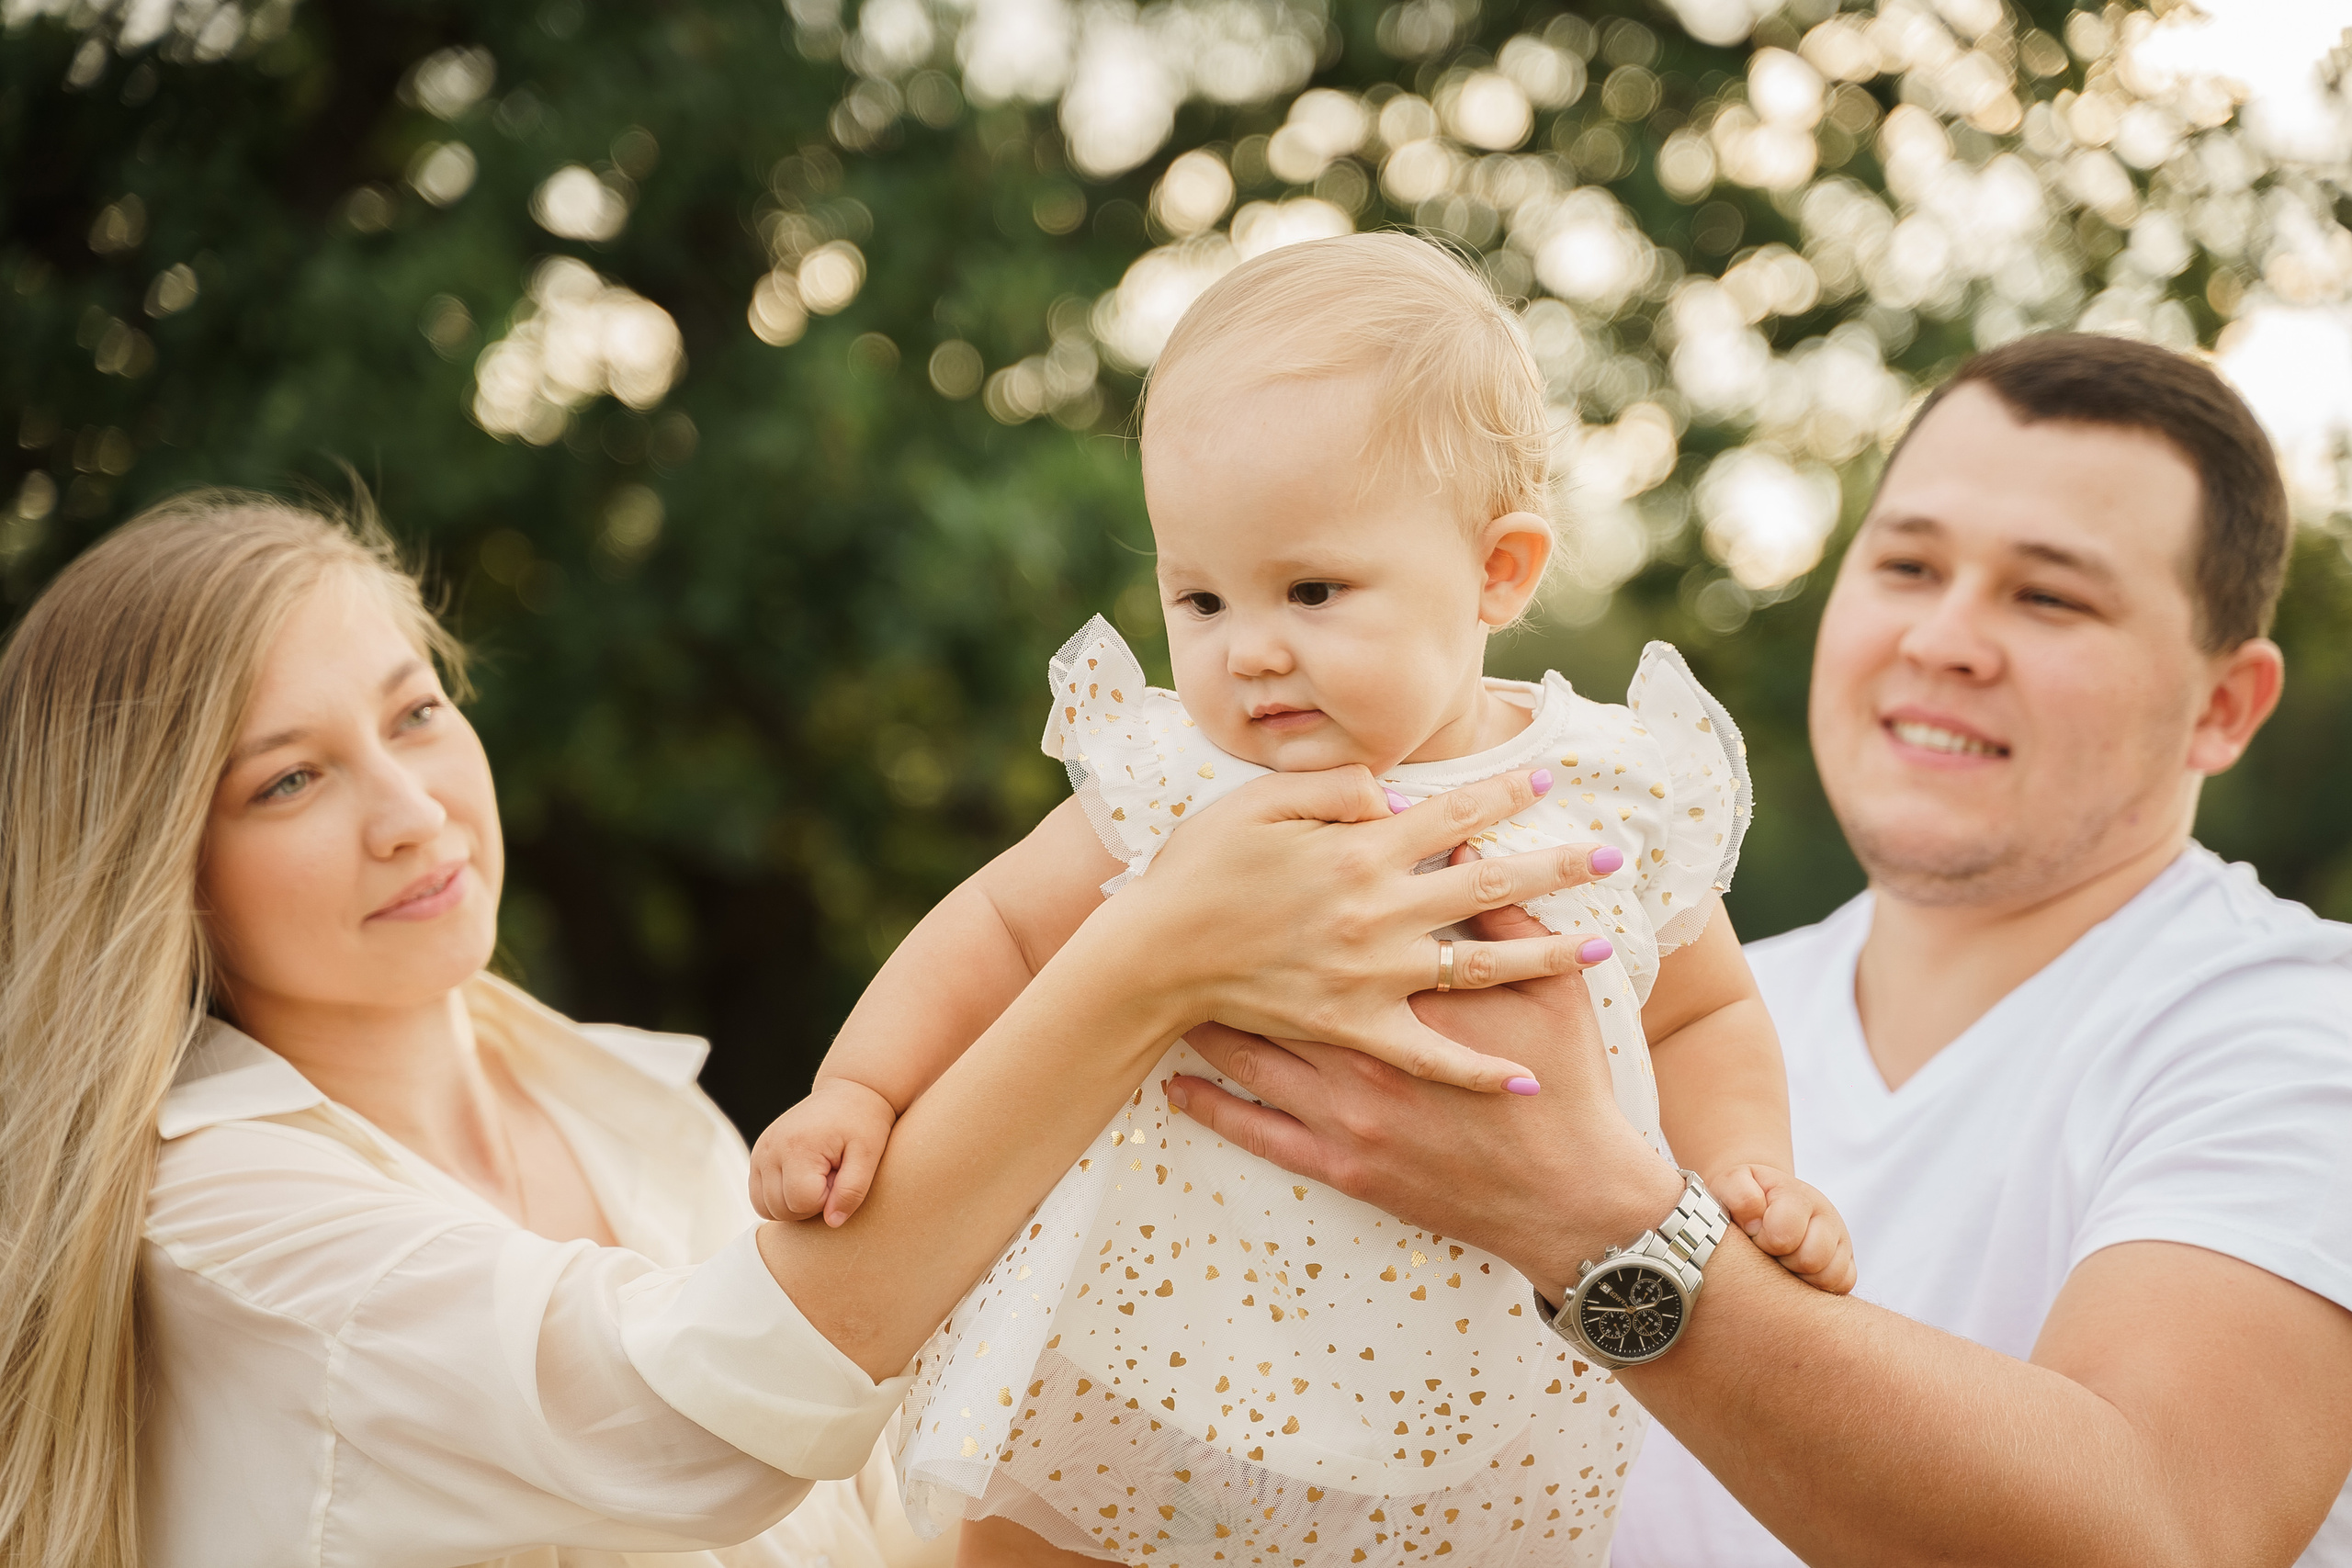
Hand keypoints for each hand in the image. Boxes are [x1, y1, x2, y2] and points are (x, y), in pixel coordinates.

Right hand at [748, 1078, 897, 1226]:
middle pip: (781, 1209)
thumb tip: (832, 1222)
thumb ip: (852, 1191)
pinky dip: (779, 1199)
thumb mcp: (868, 1155)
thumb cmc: (863, 1122)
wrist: (849, 1092)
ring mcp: (760, 1151)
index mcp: (797, 1146)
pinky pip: (759, 1197)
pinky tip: (803, 1181)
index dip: (827, 1200)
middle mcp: (770, 1148)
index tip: (842, 1177)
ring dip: (793, 1204)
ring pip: (765, 1208)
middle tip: (832, 1176)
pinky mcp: (758, 1154)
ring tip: (818, 1179)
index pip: (802, 1203)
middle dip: (810, 1204)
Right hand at [1097, 765, 1621, 1094]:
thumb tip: (1393, 792)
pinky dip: (1477, 1069)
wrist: (1155, 956)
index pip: (1452, 812)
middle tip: (1613, 856)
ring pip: (1478, 962)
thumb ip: (1333, 785)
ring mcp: (1372, 974)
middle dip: (1556, 864)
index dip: (1504, 793)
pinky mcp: (1354, 1028)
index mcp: (1360, 849)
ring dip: (1544, 953)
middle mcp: (1379, 909)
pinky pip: (1429, 1054)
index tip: (1547, 778)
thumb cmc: (1197, 870)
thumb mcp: (1258, 801)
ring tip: (1598, 945)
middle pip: (1488, 880)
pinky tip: (1524, 1077)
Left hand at [1162, 901, 1684, 1299]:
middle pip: (1276, 984)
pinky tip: (1178, 1085)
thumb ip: (1508, 925)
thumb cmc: (1566, 1086)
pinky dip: (1214, 1107)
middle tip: (1186, 920)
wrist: (1567, 1198)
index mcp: (1413, 995)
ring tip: (1166, 990)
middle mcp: (1365, 1049)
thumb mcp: (1553, 992)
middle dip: (1232, 952)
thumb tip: (1469, 857)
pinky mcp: (1340, 1165)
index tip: (1259, 872)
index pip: (1341, 927)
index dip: (1300, 893)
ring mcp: (1346, 1111)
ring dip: (1208, 1019)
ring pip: (1253, 1054)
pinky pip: (1258, 1132)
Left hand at [1708, 1163, 1856, 1293]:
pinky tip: (1798, 1273)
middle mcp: (1826, 1215)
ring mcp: (1839, 1239)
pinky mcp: (1846, 1262)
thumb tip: (1757, 1219)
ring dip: (1799, 1275)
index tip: (1753, 1233)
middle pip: (1811, 1259)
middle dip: (1783, 1260)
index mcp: (1797, 1195)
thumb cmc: (1743, 1199)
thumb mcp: (1731, 1184)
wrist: (1761, 1201)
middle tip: (1768, 1251)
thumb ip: (1739, 1193)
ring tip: (1782, 1261)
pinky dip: (1819, 1286)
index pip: (1785, 1232)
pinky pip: (1843, 1284)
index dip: (1763, 1239)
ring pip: (1830, 1275)